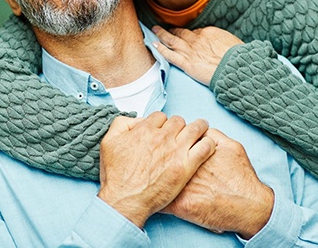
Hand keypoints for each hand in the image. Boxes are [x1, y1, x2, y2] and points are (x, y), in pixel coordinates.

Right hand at [97, 113, 215, 227]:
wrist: (125, 200)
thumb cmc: (116, 175)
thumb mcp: (109, 142)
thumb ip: (122, 124)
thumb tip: (138, 120)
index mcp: (145, 130)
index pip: (161, 116)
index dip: (162, 122)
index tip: (164, 130)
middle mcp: (162, 137)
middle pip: (178, 121)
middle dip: (180, 125)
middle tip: (182, 132)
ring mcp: (176, 151)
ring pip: (195, 129)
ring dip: (199, 127)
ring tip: (202, 129)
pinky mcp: (186, 166)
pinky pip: (205, 147)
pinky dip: (208, 143)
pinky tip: (208, 145)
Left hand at [152, 26, 243, 84]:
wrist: (236, 67)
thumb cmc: (238, 56)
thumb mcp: (232, 41)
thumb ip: (222, 40)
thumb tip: (221, 42)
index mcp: (208, 32)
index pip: (194, 31)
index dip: (188, 32)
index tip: (183, 32)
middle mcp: (196, 40)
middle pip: (180, 33)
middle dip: (171, 30)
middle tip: (163, 26)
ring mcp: (190, 51)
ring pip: (172, 41)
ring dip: (161, 35)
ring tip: (154, 30)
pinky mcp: (187, 64)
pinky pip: (170, 55)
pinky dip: (161, 50)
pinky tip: (154, 45)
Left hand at [162, 128, 273, 238]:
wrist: (250, 206)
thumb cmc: (242, 178)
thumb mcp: (232, 147)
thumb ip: (214, 135)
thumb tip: (201, 129)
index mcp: (195, 152)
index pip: (171, 140)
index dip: (165, 142)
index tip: (163, 144)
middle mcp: (186, 167)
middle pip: (160, 156)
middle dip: (153, 155)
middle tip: (151, 158)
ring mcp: (182, 186)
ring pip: (156, 177)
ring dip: (152, 175)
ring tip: (149, 175)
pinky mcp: (181, 205)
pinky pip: (160, 200)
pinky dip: (156, 198)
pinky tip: (155, 196)